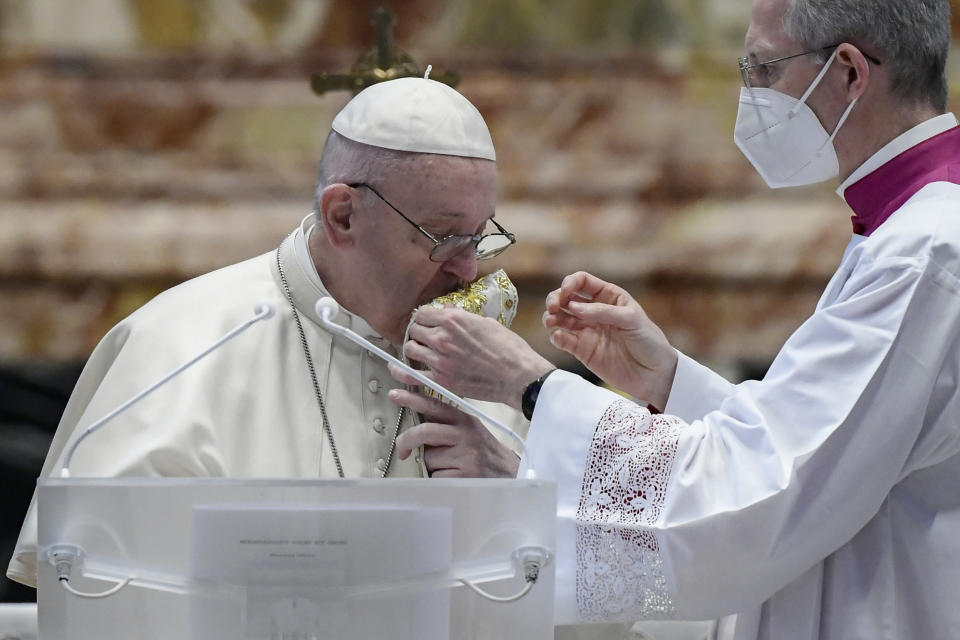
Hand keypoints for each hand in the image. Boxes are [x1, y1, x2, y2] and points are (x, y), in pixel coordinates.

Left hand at [389, 389, 519, 477]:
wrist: (509, 474)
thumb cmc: (484, 452)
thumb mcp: (470, 431)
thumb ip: (446, 424)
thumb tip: (416, 422)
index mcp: (464, 419)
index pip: (434, 406)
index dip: (413, 399)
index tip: (394, 394)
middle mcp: (466, 434)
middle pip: (425, 432)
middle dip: (407, 441)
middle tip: (402, 450)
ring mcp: (466, 455)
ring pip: (429, 458)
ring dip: (431, 466)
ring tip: (449, 467)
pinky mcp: (465, 475)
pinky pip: (437, 477)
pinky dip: (439, 479)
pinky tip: (454, 477)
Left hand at [394, 307, 554, 408]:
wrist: (517, 376)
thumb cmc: (509, 349)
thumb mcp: (487, 323)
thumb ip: (464, 318)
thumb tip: (451, 314)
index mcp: (453, 320)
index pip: (423, 313)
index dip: (424, 318)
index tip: (426, 322)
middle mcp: (442, 337)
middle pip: (414, 330)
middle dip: (418, 332)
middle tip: (424, 337)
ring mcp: (439, 360)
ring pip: (410, 350)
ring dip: (413, 349)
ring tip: (420, 351)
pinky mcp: (441, 380)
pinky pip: (412, 375)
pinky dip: (401, 372)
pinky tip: (395, 369)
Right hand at [543, 271, 677, 408]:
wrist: (654, 374)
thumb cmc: (649, 341)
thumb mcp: (631, 319)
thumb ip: (602, 311)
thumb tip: (573, 307)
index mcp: (608, 297)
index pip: (582, 282)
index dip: (570, 283)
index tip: (566, 292)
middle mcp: (594, 311)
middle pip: (566, 298)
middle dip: (555, 299)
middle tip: (552, 307)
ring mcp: (587, 331)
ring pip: (560, 318)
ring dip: (551, 317)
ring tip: (550, 321)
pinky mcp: (582, 350)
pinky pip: (563, 340)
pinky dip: (556, 336)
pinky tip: (557, 336)